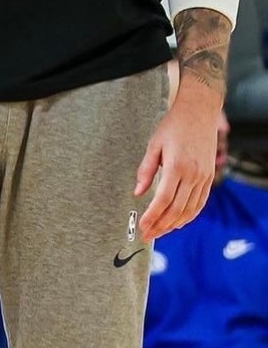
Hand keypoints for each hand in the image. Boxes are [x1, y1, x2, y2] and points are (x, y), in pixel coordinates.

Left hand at [136, 83, 217, 240]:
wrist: (200, 111)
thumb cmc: (174, 125)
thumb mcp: (154, 144)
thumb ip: (146, 170)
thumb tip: (138, 193)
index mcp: (177, 166)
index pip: (163, 200)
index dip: (152, 217)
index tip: (142, 226)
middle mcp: (193, 175)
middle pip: (176, 210)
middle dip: (161, 226)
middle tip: (147, 236)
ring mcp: (204, 177)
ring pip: (190, 210)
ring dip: (174, 224)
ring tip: (160, 232)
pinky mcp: (209, 176)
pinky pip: (200, 203)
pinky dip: (190, 216)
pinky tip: (179, 222)